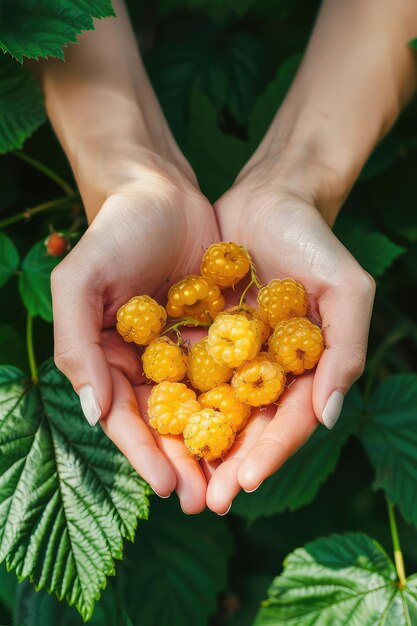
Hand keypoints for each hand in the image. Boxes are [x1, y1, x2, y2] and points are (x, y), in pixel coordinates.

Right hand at [51, 154, 219, 512]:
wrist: (161, 191)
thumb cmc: (115, 232)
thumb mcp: (80, 280)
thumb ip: (77, 344)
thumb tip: (94, 411)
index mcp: (109, 358)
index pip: (124, 417)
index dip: (142, 454)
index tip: (165, 486)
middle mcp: (146, 362)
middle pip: (165, 424)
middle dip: (183, 463)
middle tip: (205, 501)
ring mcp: (184, 350)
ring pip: (201, 407)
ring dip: (215, 445)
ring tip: (234, 482)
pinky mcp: (218, 333)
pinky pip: (230, 373)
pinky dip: (241, 402)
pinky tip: (258, 428)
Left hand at [205, 156, 374, 513]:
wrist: (269, 198)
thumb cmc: (314, 241)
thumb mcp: (346, 288)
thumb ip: (344, 349)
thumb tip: (331, 415)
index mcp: (306, 367)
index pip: (290, 420)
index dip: (270, 453)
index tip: (244, 483)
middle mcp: (269, 369)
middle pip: (249, 426)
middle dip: (229, 464)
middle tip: (205, 501)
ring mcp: (235, 354)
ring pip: (215, 408)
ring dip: (198, 446)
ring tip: (176, 480)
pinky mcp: (204, 334)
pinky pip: (188, 373)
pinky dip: (174, 400)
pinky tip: (153, 426)